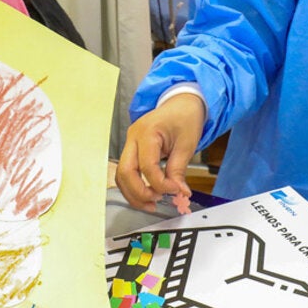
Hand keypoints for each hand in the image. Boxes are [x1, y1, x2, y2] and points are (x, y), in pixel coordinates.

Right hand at [116, 93, 205, 213]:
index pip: (147, 166)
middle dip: (139, 192)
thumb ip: (179, 169)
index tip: (176, 190)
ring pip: (121, 175)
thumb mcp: (187, 143)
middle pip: (125, 172)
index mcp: (147, 132)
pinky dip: (134, 186)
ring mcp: (130, 143)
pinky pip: (127, 171)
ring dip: (133, 193)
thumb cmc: (185, 117)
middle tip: (156, 202)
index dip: (160, 184)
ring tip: (151, 203)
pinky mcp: (132, 149)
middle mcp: (133, 137)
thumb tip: (179, 192)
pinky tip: (147, 194)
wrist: (182, 103)